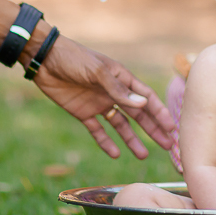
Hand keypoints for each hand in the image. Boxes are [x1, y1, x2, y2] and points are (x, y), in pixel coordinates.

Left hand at [33, 37, 175, 159]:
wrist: (44, 59)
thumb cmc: (73, 58)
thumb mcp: (97, 72)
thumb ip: (118, 90)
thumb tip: (143, 105)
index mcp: (121, 78)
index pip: (146, 98)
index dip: (159, 113)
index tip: (171, 128)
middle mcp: (113, 92)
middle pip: (138, 114)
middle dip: (152, 129)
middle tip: (167, 146)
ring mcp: (99, 103)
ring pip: (120, 125)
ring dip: (131, 139)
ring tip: (142, 156)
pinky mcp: (83, 112)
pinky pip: (97, 130)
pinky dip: (105, 142)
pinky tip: (115, 154)